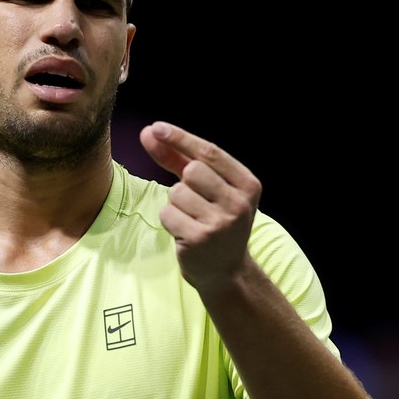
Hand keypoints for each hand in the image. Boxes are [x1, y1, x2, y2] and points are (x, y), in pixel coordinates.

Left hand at [139, 121, 261, 291]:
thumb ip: (180, 158)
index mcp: (248, 185)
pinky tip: (185, 231)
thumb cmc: (215, 220)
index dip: (181, 137)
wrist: (225, 271)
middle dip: (184, 182)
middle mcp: (239, 203)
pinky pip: (167, 213)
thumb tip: (150, 132)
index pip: (210, 152)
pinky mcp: (199, 239)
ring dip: (176, 203)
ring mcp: (221, 223)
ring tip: (192, 219)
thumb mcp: (209, 188)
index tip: (157, 127)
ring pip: (177, 192)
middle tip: (196, 201)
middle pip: (193, 170)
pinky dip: (170, 220)